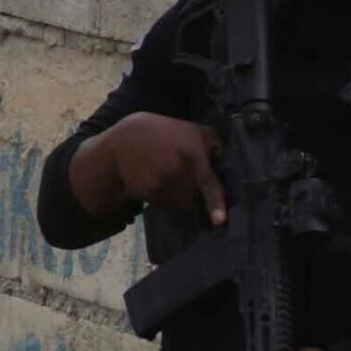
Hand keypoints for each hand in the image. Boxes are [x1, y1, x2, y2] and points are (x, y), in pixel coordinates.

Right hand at [78, 111, 226, 225]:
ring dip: (182, 196)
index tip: (219, 221)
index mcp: (191, 153)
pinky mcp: (147, 192)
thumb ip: (212, 143)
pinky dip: (167, 198)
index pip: (207, 182)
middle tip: (186, 175)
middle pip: (197, 196)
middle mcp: (175, 170)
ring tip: (170, 176)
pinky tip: (158, 180)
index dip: (215, 203)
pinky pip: (166, 204)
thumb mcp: (191, 129)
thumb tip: (227, 161)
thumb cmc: (162, 132)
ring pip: (181, 203)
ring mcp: (160, 183)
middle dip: (197, 191)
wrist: (123, 141)